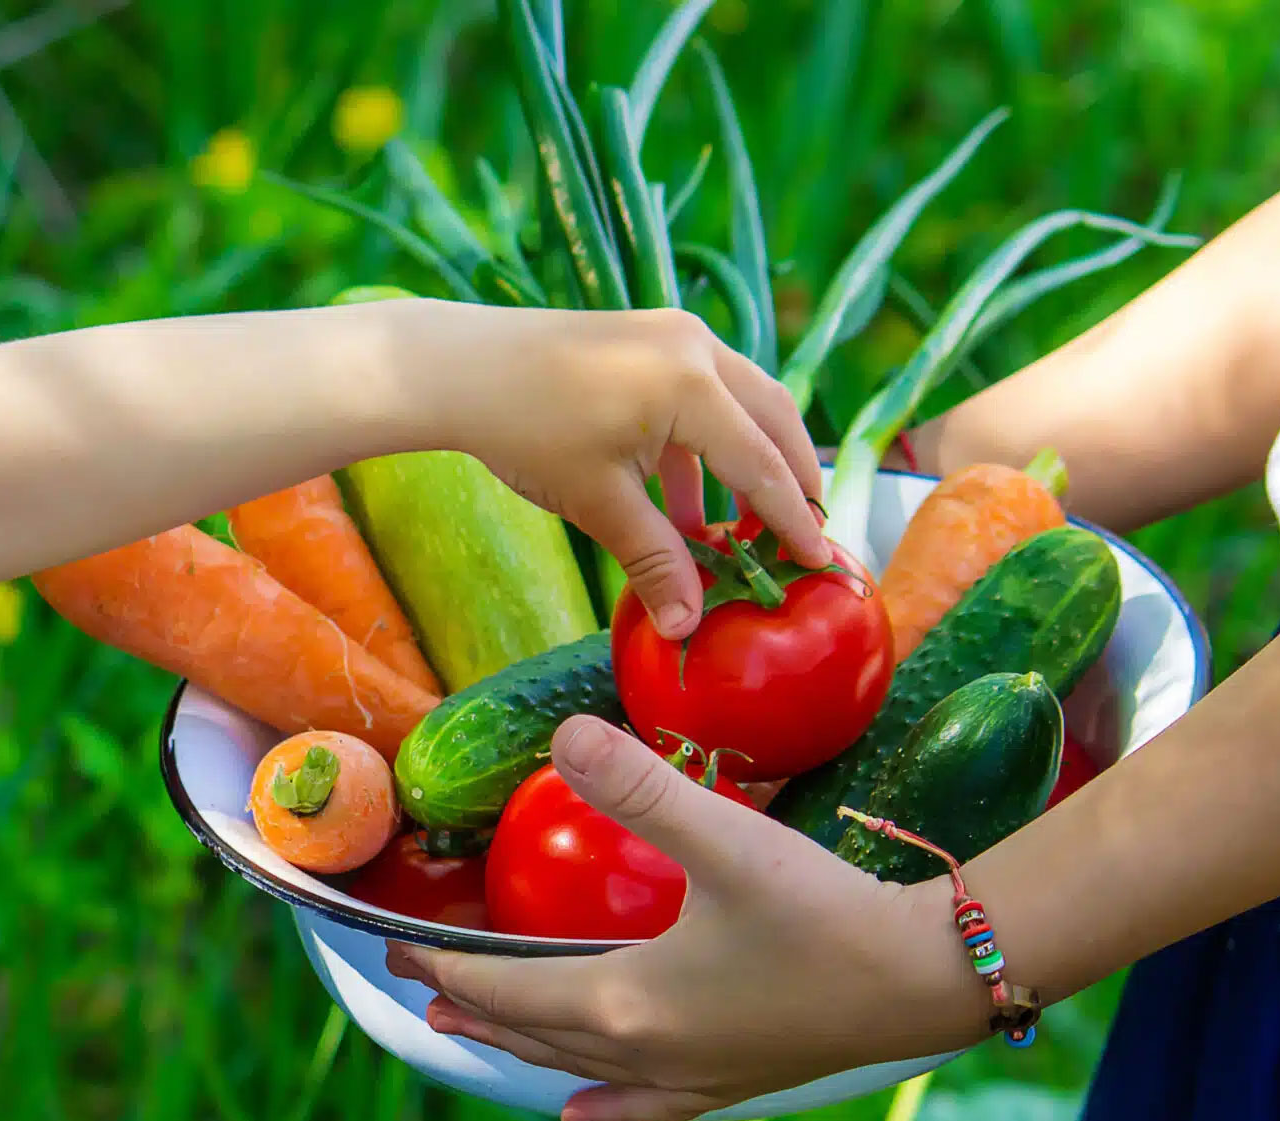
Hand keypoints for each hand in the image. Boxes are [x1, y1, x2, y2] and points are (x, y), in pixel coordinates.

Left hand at [363, 298, 827, 638]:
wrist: (458, 368)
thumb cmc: (526, 430)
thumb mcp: (598, 503)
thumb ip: (655, 561)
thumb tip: (689, 626)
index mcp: (694, 386)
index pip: (762, 465)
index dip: (792, 521)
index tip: (821, 564)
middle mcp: (698, 348)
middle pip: (773, 421)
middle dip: (790, 482)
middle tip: (801, 539)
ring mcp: (674, 335)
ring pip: (742, 403)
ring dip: (748, 464)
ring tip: (745, 531)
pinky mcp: (649, 338)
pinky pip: (702, 394)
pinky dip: (706, 449)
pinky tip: (683, 509)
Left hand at [383, 715, 991, 1120]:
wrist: (924, 981)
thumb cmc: (824, 911)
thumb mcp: (726, 839)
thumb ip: (641, 789)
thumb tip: (564, 735)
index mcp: (627, 1002)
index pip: (509, 987)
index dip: (450, 964)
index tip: (397, 945)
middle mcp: (645, 1052)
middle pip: (530, 1030)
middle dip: (467, 1000)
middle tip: (412, 975)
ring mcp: (688, 1076)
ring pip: (575, 1065)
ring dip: (514, 1043)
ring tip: (462, 1028)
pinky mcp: (730, 1081)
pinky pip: (644, 1105)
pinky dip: (603, 1104)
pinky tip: (579, 1114)